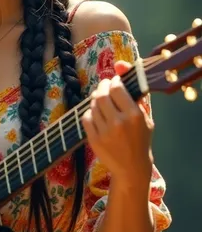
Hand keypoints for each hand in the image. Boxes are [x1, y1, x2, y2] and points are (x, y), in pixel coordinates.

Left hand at [81, 61, 153, 183]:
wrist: (131, 167)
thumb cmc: (140, 139)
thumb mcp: (145, 116)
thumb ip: (133, 91)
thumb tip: (119, 64)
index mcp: (135, 115)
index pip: (117, 88)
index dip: (113, 81)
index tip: (115, 82)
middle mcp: (119, 122)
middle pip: (102, 94)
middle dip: (102, 87)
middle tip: (105, 87)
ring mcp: (105, 132)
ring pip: (93, 105)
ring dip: (96, 100)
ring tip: (102, 102)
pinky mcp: (94, 139)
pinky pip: (86, 117)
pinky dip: (90, 113)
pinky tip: (97, 115)